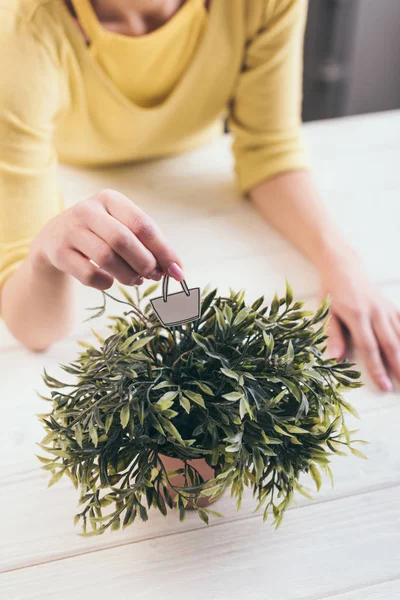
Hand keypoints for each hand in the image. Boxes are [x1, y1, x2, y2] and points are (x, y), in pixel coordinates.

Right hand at [29, 188, 184, 289]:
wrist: (55, 240)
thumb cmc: (100, 235)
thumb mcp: (123, 229)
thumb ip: (150, 246)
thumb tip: (177, 270)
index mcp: (110, 199)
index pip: (142, 224)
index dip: (163, 250)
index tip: (177, 271)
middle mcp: (88, 210)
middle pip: (124, 240)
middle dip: (145, 263)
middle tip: (153, 276)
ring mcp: (70, 230)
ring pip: (106, 258)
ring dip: (128, 276)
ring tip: (135, 280)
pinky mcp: (58, 252)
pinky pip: (89, 274)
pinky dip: (105, 283)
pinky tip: (110, 282)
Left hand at [318, 251, 399, 391]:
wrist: (343, 267)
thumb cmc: (332, 291)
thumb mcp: (326, 311)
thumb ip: (333, 335)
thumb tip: (334, 359)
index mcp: (357, 316)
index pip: (369, 348)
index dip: (377, 368)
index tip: (385, 386)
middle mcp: (375, 313)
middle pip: (390, 344)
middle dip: (398, 367)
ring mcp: (385, 309)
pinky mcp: (391, 306)